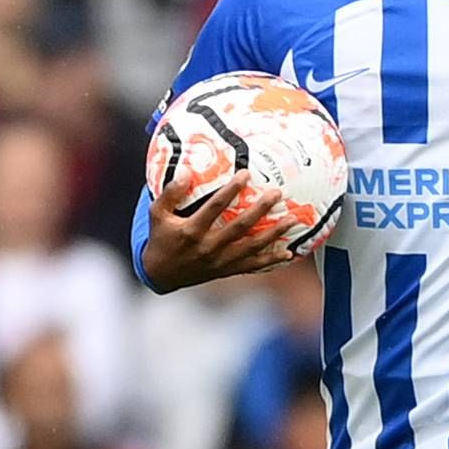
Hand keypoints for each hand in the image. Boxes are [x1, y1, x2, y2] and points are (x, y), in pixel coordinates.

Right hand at [138, 166, 297, 290]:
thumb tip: (185, 173)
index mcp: (192, 231)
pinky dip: (270, 260)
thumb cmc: (161, 239)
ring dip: (273, 234)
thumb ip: (170, 194)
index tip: (246, 174)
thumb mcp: (156, 214)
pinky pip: (252, 266)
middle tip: (277, 194)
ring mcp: (219, 261)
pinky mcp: (226, 271)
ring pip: (251, 247)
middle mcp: (208, 247)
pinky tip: (288, 253)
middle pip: (240, 226)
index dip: (231, 190)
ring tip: (291, 219)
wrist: (160, 275)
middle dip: (260, 209)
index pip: (215, 207)